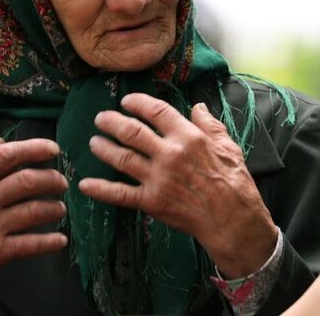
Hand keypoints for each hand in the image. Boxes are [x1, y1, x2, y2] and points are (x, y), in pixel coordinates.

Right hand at [0, 138, 68, 312]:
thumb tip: (2, 141)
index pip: (5, 156)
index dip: (33, 148)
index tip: (54, 149)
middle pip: (26, 182)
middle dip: (52, 180)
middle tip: (62, 183)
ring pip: (33, 211)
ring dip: (54, 208)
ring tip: (60, 209)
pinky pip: (30, 244)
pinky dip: (49, 242)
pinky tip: (60, 239)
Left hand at [80, 94, 278, 277]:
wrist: (232, 219)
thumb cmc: (234, 181)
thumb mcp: (227, 145)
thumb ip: (210, 124)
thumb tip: (198, 106)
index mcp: (188, 137)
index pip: (156, 111)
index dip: (138, 103)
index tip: (126, 101)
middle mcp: (169, 154)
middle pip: (132, 132)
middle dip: (112, 122)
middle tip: (100, 118)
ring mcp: (158, 178)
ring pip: (122, 158)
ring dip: (104, 148)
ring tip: (93, 142)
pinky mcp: (151, 201)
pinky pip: (120, 194)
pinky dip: (101, 189)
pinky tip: (85, 184)